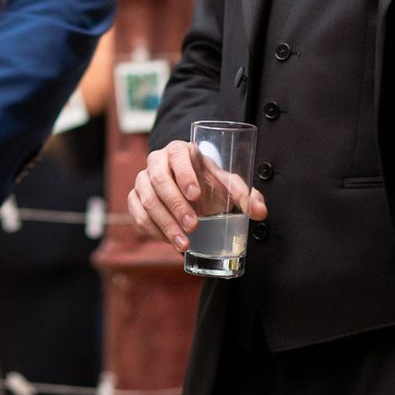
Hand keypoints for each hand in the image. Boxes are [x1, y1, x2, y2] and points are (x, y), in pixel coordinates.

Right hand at [127, 140, 268, 252]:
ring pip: (146, 200)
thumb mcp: (226, 184)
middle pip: (159, 180)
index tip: (196, 196)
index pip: (178, 157)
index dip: (184, 175)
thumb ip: (245, 195)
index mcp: (179, 150)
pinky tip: (169, 241)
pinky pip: (138, 215)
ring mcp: (142, 179)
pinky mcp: (135, 198)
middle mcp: (157, 161)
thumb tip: (260, 212)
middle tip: (193, 225)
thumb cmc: (208, 182)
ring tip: (184, 244)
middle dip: (175, 205)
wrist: (190, 190)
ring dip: (164, 223)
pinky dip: (153, 230)